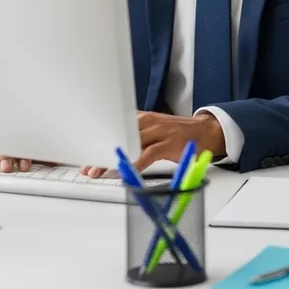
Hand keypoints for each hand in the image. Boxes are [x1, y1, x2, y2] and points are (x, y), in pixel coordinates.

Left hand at [81, 111, 225, 178]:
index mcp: (139, 116)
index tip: (84, 152)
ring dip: (112, 160)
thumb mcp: (151, 128)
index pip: (113, 126)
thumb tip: (108, 146)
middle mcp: (146, 121)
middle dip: (100, 152)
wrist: (204, 131)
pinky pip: (147, 155)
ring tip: (98, 171)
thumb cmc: (175, 133)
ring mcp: (157, 132)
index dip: (97, 140)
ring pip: (128, 145)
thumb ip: (132, 134)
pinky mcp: (167, 144)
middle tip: (87, 166)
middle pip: (117, 135)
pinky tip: (125, 172)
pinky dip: (134, 164)